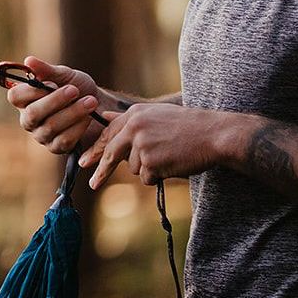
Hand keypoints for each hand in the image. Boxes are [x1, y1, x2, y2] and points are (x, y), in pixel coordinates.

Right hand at [5, 56, 105, 154]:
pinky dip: (79, 127)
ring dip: (73, 112)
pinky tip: (90, 117)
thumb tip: (28, 61)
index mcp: (25, 99)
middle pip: (33, 114)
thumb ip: (47, 70)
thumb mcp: (65, 75)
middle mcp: (29, 119)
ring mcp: (42, 135)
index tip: (52, 83)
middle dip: (56, 101)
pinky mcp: (57, 148)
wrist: (100, 106)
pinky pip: (65, 139)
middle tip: (75, 90)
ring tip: (91, 101)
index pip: (15, 96)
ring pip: (51, 127)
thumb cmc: (77, 88)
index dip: (31, 90)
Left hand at [82, 104, 237, 189]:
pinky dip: (158, 176)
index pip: (108, 134)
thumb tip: (105, 117)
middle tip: (92, 183)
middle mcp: (135, 128)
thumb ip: (130, 118)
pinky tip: (172, 164)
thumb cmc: (188, 125)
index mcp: (135, 114)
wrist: (213, 134)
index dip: (95, 149)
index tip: (84, 161)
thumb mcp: (156, 114)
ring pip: (134, 168)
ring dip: (148, 168)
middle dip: (101, 170)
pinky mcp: (151, 162)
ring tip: (168, 156)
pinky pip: (147, 177)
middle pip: (111, 153)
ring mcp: (142, 145)